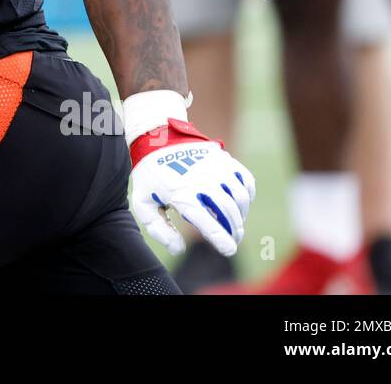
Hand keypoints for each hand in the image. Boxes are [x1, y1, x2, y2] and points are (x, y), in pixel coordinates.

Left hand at [128, 117, 255, 256]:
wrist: (158, 139)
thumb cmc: (151, 175)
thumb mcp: (143, 203)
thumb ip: (159, 229)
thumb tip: (178, 249)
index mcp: (182, 194)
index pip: (208, 222)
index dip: (221, 239)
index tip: (229, 250)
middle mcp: (203, 181)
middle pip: (228, 213)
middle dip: (234, 232)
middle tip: (232, 240)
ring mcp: (217, 168)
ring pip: (240, 199)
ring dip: (241, 216)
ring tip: (234, 224)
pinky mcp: (226, 160)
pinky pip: (246, 181)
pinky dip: (247, 196)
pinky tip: (238, 204)